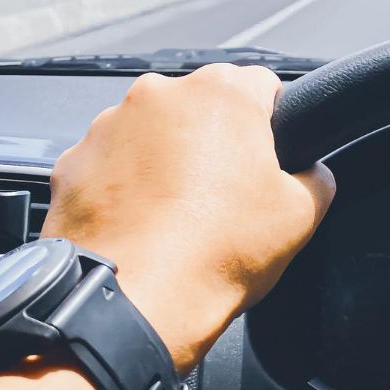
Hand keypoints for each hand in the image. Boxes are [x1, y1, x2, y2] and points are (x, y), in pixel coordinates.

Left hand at [42, 64, 333, 372]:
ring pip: (152, 132)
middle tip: (224, 195)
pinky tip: (142, 225)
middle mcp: (160, 94)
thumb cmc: (213, 254)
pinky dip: (125, 185)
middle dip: (214, 140)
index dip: (273, 125)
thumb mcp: (301, 216)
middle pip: (202, 106)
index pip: (263, 86)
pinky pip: (111, 164)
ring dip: (166, 160)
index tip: (269, 158)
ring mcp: (109, 125)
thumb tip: (311, 174)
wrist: (130, 303)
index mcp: (222, 93)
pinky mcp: (73, 161)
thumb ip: (316, 178)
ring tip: (178, 216)